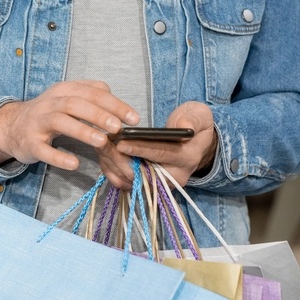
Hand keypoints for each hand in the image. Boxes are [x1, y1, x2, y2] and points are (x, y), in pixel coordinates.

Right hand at [0, 81, 139, 170]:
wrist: (12, 127)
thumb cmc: (48, 113)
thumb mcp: (67, 97)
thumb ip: (90, 93)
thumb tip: (114, 97)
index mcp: (63, 90)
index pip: (91, 92)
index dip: (114, 104)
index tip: (134, 118)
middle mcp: (50, 103)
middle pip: (75, 103)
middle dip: (99, 114)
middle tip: (118, 128)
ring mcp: (38, 122)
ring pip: (60, 122)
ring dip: (82, 130)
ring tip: (102, 142)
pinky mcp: (30, 142)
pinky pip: (43, 149)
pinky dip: (59, 157)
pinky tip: (74, 164)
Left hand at [102, 101, 217, 188]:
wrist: (194, 142)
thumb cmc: (194, 124)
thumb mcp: (200, 116)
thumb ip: (193, 118)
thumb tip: (185, 125)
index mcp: (187, 158)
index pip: (161, 155)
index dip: (140, 149)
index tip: (121, 142)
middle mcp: (173, 176)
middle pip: (141, 172)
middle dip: (119, 158)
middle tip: (103, 142)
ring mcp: (158, 183)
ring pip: (129, 179)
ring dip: (112, 163)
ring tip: (99, 144)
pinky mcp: (146, 184)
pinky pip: (124, 182)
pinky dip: (111, 169)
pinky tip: (102, 154)